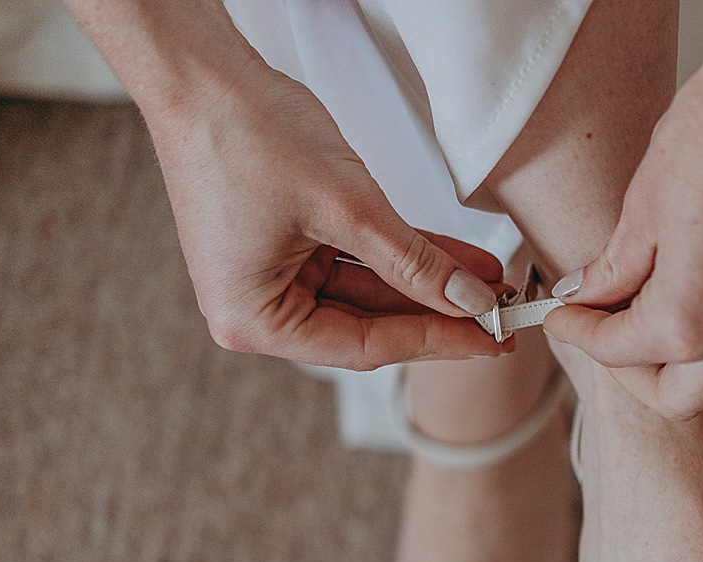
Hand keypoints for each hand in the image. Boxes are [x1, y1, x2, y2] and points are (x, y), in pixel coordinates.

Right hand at [148, 69, 510, 369]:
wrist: (202, 72)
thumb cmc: (249, 134)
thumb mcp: (350, 208)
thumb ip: (415, 263)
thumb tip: (471, 302)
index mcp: (254, 321)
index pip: (366, 347)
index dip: (436, 341)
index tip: (491, 340)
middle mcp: (256, 310)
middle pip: (368, 325)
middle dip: (436, 313)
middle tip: (499, 315)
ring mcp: (269, 278)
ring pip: (368, 292)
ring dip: (426, 283)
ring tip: (488, 280)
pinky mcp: (284, 248)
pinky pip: (355, 262)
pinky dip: (401, 257)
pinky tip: (457, 260)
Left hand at [542, 63, 702, 418]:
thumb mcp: (644, 209)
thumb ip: (614, 271)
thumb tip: (588, 296)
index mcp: (687, 322)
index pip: (617, 353)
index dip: (578, 332)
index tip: (561, 314)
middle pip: (671, 399)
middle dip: (629, 372)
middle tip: (603, 331)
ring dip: (683, 374)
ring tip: (653, 327)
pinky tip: (699, 311)